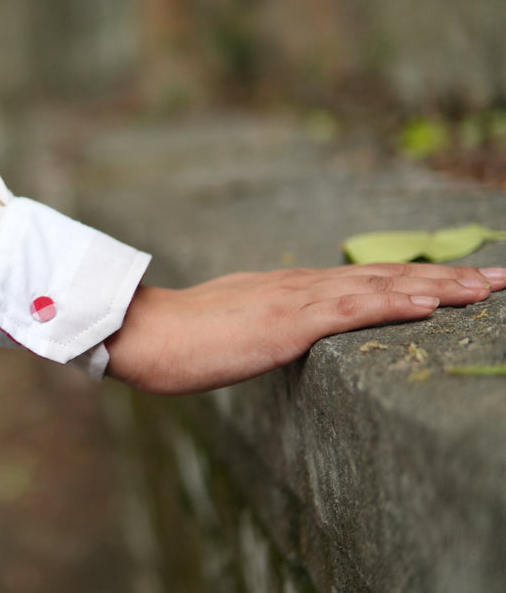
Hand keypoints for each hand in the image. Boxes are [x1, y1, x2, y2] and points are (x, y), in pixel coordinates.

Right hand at [104, 264, 505, 394]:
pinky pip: (352, 310)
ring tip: (487, 287)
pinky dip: (395, 302)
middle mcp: (299, 285)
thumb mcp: (229, 328)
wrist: (144, 333)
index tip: (455, 282)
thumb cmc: (177, 339)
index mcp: (288, 290)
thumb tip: (274, 335)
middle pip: (383, 276)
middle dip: (446, 277)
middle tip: (500, 276)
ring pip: (378, 286)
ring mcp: (295, 300)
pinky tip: (431, 301)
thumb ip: (259, 326)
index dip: (411, 280)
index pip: (362, 281)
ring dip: (438, 285)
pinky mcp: (288, 321)